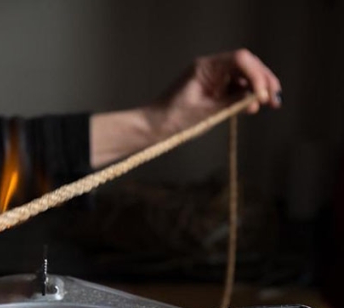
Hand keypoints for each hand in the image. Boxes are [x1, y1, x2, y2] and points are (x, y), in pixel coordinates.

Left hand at [91, 49, 280, 166]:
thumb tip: (256, 97)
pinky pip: (235, 87)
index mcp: (206, 67)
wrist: (153, 128)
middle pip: (246, 65)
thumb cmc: (173, 119)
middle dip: (263, 81)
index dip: (257, 74)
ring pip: (243, 76)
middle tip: (274, 99)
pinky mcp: (212, 89)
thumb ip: (232, 102)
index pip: (240, 59)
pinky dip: (246, 96)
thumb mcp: (206, 112)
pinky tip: (250, 108)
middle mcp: (211, 68)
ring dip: (257, 89)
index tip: (263, 94)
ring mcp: (212, 78)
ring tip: (265, 106)